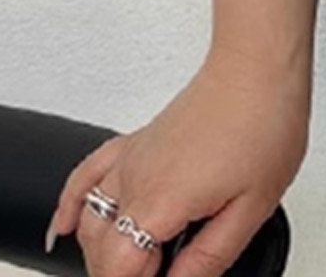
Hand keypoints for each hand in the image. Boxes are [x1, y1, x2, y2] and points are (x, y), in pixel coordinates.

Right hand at [43, 45, 310, 276]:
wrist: (258, 69)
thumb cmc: (262, 124)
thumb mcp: (252, 208)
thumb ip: (210, 257)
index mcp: (162, 200)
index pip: (118, 268)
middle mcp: (136, 179)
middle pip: (101, 250)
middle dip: (121, 273)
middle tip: (159, 273)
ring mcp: (132, 157)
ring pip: (90, 218)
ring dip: (102, 251)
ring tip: (135, 265)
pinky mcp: (136, 141)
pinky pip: (86, 173)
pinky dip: (69, 204)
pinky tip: (63, 226)